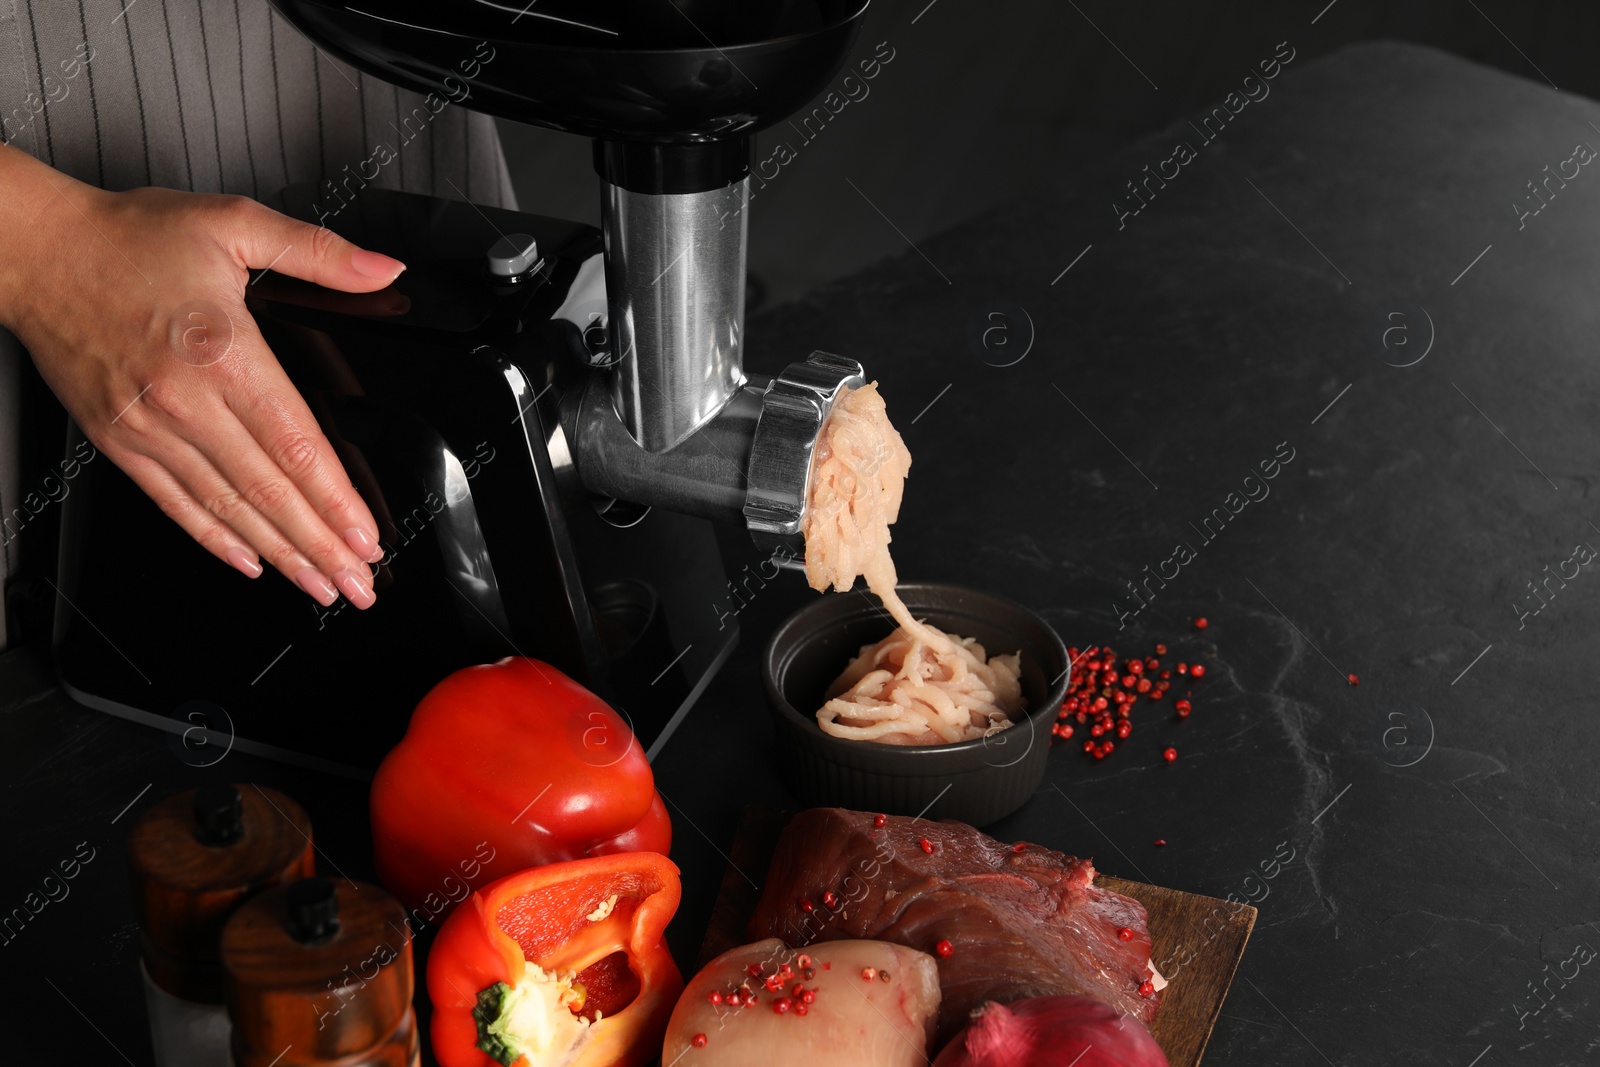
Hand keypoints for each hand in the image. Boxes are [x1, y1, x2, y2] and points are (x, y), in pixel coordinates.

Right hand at [0, 146, 398, 608]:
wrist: (34, 252)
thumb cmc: (128, 238)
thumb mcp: (235, 223)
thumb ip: (319, 253)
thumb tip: (384, 270)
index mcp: (224, 352)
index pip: (295, 446)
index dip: (335, 501)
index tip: (366, 537)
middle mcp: (185, 400)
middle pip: (269, 491)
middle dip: (321, 546)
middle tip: (359, 585)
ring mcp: (149, 426)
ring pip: (226, 507)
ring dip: (279, 554)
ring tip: (319, 585)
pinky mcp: (119, 440)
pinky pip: (174, 502)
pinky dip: (214, 538)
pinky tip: (249, 562)